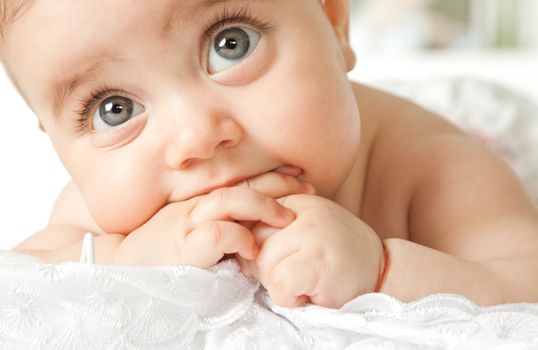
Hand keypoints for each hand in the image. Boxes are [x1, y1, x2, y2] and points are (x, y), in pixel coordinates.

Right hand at [113, 171, 313, 266]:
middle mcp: (197, 206)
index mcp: (201, 200)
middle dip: (278, 182)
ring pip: (231, 200)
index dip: (272, 175)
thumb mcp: (190, 228)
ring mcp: (190, 223)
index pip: (241, 180)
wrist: (124, 264)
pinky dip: (240, 239)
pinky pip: (219, 234)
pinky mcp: (186, 247)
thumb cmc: (161, 249)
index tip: (299, 174)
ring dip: (264, 206)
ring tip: (288, 218)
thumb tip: (254, 225)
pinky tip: (253, 249)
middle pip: (242, 184)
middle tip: (307, 187)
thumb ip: (218, 221)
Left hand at [244, 194, 383, 308]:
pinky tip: (308, 293)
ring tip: (304, 282)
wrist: (383, 272)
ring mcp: (313, 233)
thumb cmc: (337, 256)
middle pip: (251, 240)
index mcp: (296, 199)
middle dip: (262, 266)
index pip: (248, 215)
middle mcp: (303, 210)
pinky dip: (289, 298)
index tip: (272, 258)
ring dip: (277, 284)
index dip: (252, 245)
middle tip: (291, 275)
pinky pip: (279, 283)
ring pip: (263, 263)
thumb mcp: (305, 228)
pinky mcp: (319, 261)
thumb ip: (273, 226)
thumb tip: (232, 239)